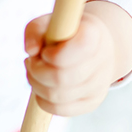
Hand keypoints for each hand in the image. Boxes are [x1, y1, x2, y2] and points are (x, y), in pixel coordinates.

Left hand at [23, 0, 131, 115]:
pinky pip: (60, 110)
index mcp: (93, 35)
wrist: (94, 46)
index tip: (44, 51)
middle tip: (30, 62)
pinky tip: (41, 85)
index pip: (74, 52)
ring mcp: (99, 86)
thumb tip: (30, 51)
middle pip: (60, 78)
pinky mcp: (92, 102)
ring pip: (57, 96)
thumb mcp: (49, 22)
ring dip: (36, 85)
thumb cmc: (66, 32)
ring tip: (34, 72)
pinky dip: (42, 100)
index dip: (51, 54)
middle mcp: (102, 62)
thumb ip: (35, 30)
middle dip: (36, 71)